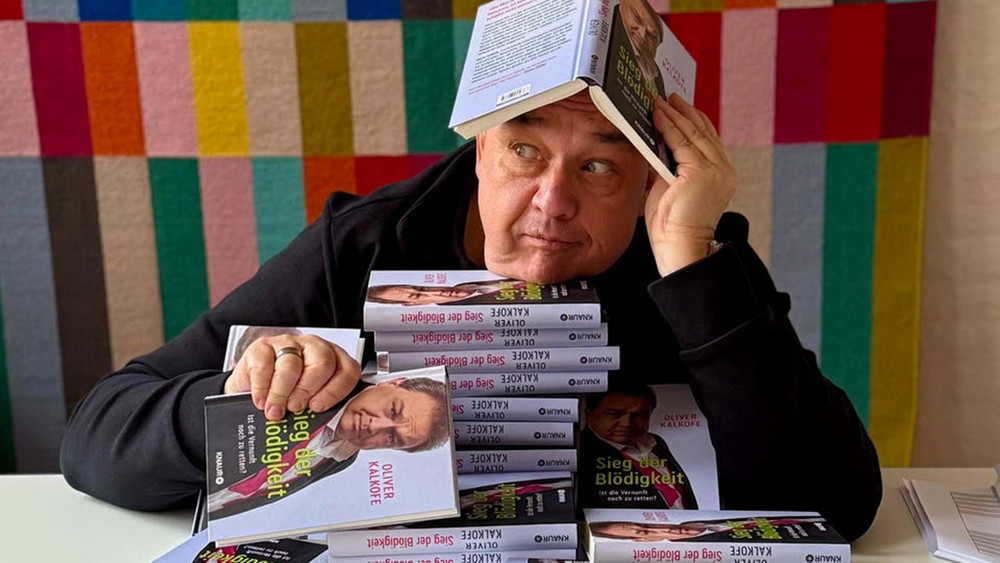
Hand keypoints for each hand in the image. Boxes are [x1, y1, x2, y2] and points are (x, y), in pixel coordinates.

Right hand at [223, 334, 360, 420]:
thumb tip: (331, 432)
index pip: (347, 370)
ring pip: (291, 365)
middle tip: (295, 408)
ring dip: (281, 393)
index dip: (335, 391)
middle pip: (322, 363)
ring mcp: (288, 344)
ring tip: (275, 410)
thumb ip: (325, 415)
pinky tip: (262, 400)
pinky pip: (264, 366)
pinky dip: (262, 388)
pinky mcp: (262, 347)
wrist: (252, 391)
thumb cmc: (287, 399)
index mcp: (335, 361)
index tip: (318, 407)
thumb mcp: (310, 406)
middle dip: (308, 390)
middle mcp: (313, 348)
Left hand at [645, 94, 735, 275]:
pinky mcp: (700, 171)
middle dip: (683, 111)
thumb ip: (668, 166)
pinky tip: (657, 115)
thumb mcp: (670, 187)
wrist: (680, 248)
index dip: (692, 120)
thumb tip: (654, 145)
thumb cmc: (671, 226)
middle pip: (702, 131)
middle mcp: (723, 169)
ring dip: (674, 114)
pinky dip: (668, 126)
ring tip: (659, 100)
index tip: (676, 105)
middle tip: (667, 95)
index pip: (707, 139)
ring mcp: (714, 169)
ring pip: (692, 133)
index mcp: (720, 174)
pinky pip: (682, 142)